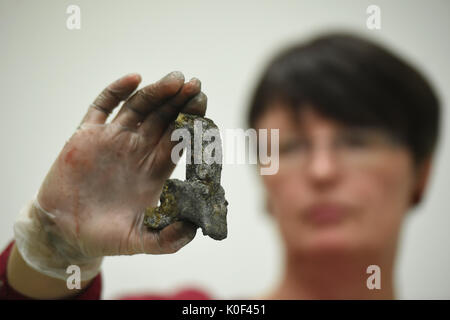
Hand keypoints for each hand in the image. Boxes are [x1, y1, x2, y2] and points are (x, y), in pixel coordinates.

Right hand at [36, 71, 207, 257]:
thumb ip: (168, 239)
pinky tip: (134, 78)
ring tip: (175, 79)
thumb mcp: (141, 240)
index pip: (179, 137)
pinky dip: (117, 90)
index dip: (192, 121)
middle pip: (165, 117)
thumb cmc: (106, 236)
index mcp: (155, 168)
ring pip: (140, 107)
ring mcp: (113, 139)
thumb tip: (194, 229)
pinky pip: (102, 106)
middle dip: (180, 100)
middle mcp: (138, 149)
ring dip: (157, 91)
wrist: (65, 234)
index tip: (203, 105)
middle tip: (195, 85)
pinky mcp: (87, 135)